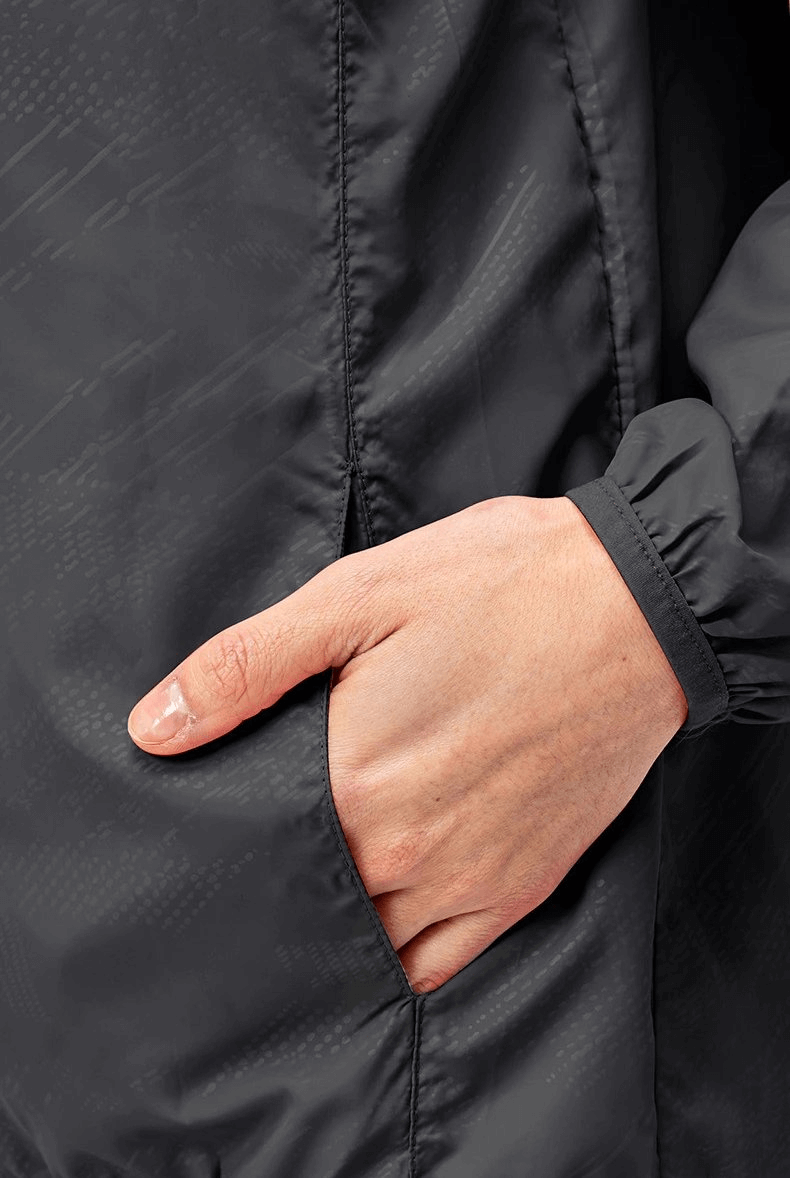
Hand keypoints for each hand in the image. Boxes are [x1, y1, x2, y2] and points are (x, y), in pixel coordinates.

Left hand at [126, 495, 686, 992]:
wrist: (637, 605)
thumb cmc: (498, 585)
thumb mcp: (358, 595)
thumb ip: (248, 665)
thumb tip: (152, 728)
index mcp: (353, 777)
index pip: (247, 845)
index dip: (220, 831)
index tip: (210, 818)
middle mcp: (405, 849)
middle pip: (299, 899)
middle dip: (266, 878)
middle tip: (255, 845)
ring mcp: (468, 878)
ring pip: (361, 942)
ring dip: (327, 921)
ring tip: (311, 880)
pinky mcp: (521, 886)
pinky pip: (435, 962)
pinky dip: (394, 953)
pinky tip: (376, 918)